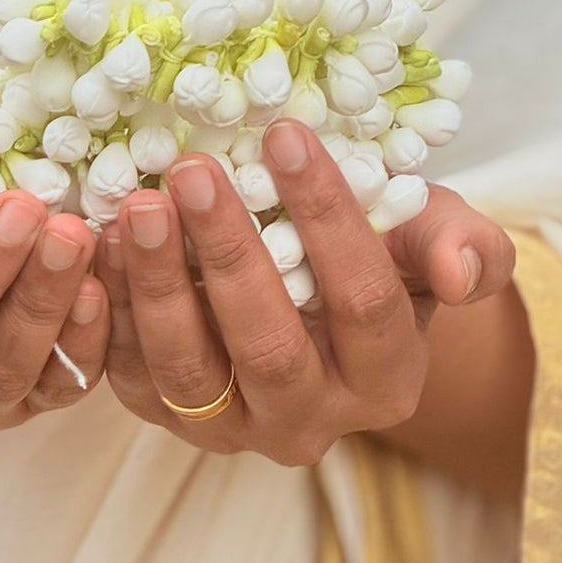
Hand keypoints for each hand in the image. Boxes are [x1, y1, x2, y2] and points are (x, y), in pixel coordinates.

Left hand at [94, 119, 515, 466]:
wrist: (318, 293)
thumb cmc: (385, 251)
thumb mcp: (434, 236)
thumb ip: (463, 246)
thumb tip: (459, 266)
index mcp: (387, 380)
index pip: (364, 302)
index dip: (327, 219)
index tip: (286, 134)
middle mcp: (312, 422)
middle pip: (269, 346)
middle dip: (228, 255)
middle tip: (192, 170)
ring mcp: (233, 428)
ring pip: (189, 370)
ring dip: (157, 285)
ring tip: (137, 204)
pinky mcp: (166, 415)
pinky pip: (129, 375)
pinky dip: (109, 312)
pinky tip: (99, 244)